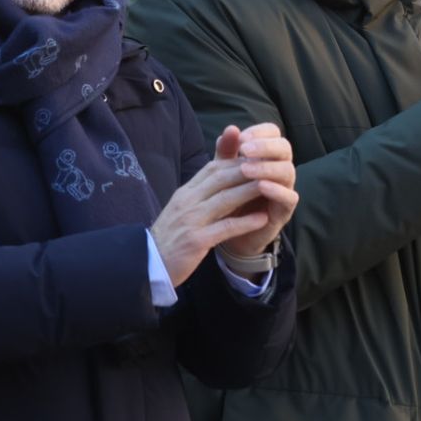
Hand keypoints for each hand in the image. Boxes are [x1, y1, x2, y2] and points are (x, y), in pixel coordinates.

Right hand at [152, 126, 298, 285]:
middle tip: (271, 163)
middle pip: (221, 178)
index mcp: (185, 193)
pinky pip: (224, 228)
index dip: (236, 160)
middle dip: (248, 169)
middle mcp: (187, 202)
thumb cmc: (170, 236)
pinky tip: (262, 218)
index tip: (259, 156)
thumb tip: (221, 176)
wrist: (148, 264)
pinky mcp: (196, 241)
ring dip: (250, 190)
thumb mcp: (183, 209)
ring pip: (225, 199)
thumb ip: (201, 193)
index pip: (213, 168)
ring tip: (272, 184)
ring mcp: (191, 220)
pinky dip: (245, 222)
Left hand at [214, 123, 297, 257]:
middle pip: (284, 148)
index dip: (259, 132)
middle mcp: (280, 168)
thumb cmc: (230, 197)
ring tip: (246, 169)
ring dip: (267, 167)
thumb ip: (227, 152)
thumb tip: (230, 129)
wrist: (231, 233)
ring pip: (287, 171)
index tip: (240, 138)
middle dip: (265, 146)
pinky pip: (289, 197)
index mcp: (267, 155)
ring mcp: (285, 188)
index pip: (273, 133)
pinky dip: (277, 190)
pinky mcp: (285, 210)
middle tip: (245, 150)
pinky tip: (261, 186)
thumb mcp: (224, 172)